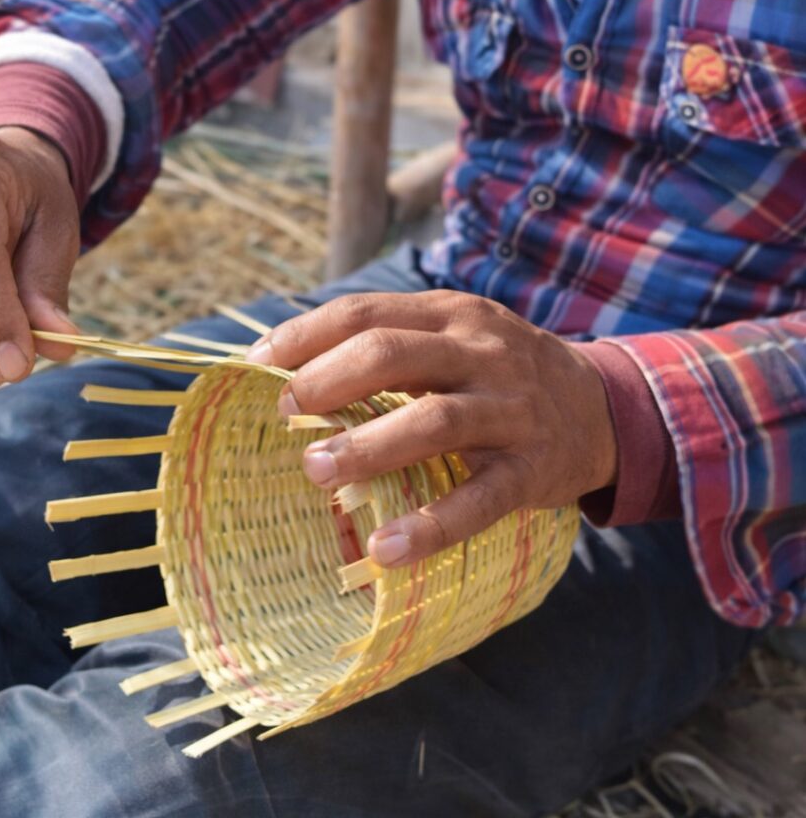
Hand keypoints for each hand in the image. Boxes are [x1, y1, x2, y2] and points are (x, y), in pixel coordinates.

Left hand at [246, 291, 615, 567]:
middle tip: (285, 414)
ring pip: (433, 421)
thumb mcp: (456, 336)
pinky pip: (479, 499)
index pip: (366, 312)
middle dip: (328, 381)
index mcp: (451, 315)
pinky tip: (384, 548)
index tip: (258, 364)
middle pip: (392, 353)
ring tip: (313, 470)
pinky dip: (431, 526)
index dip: (305, 335)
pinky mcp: (532, 469)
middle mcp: (482, 352)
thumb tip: (292, 369)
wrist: (604, 408)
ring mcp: (510, 410)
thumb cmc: (499, 373)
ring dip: (367, 447)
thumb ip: (392, 343)